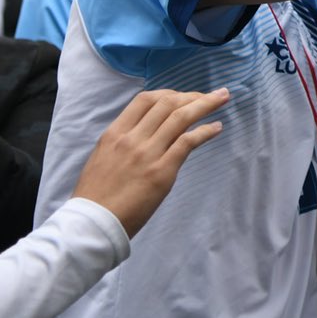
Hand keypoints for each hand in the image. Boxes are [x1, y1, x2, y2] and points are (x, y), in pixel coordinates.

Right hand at [71, 88, 230, 236]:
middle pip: (168, 103)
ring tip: (223, 98)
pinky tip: (216, 128)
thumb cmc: (96, 196)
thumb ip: (122, 142)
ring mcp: (148, 154)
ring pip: (181, 117)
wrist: (92, 223)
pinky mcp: (162, 172)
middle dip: (193, 95)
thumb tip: (145, 132)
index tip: (184, 97)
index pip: (145, 99)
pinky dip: (206, 131)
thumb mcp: (102, 158)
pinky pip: (188, 142)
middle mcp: (132, 138)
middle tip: (212, 95)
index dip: (169, 93)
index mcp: (115, 133)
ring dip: (206, 104)